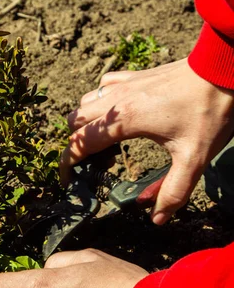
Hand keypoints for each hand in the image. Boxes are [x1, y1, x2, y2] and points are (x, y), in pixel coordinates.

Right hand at [60, 59, 233, 224]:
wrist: (222, 69)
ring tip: (108, 143)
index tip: (68, 179)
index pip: (79, 142)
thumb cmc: (208, 111)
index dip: (68, 163)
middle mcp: (116, 100)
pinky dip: (100, 101)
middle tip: (97, 163)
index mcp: (124, 120)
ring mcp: (124, 84)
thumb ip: (174, 191)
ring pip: (85, 102)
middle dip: (76, 144)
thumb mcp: (194, 158)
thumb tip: (158, 219)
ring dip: (86, 123)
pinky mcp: (135, 75)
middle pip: (74, 121)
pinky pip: (103, 86)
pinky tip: (118, 113)